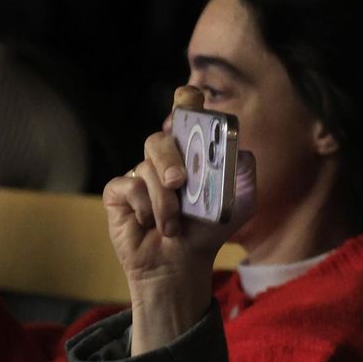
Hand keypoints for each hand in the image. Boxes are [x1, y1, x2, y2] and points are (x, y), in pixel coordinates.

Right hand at [104, 87, 255, 353]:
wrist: (182, 264)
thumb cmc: (208, 232)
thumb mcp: (238, 205)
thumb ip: (243, 175)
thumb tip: (241, 150)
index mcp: (191, 153)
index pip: (186, 114)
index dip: (187, 101)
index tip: (191, 96)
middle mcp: (163, 158)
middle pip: (159, 137)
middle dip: (170, 159)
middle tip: (179, 183)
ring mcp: (139, 173)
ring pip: (145, 167)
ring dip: (164, 201)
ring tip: (173, 225)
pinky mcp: (119, 193)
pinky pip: (127, 186)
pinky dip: (144, 208)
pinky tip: (151, 225)